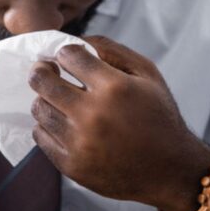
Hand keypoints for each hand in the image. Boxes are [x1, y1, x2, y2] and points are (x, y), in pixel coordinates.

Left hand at [27, 36, 209, 210]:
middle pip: (42, 80)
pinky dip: (48, 127)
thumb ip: (115, 52)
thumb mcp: (149, 75)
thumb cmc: (160, 118)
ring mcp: (79, 142)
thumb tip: (80, 40)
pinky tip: (64, 124)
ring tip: (60, 100)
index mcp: (114, 88)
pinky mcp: (71, 165)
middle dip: (42, 70)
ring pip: (39, 108)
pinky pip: (41, 137)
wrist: (169, 170)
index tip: (70, 58)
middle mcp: (92, 114)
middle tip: (47, 70)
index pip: (68, 55)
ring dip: (46, 99)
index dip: (67, 52)